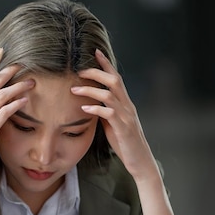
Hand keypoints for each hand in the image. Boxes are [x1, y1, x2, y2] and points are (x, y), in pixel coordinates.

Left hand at [71, 49, 156, 182]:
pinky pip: (109, 114)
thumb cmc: (125, 144)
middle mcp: (128, 107)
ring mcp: (127, 117)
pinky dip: (95, 109)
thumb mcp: (113, 124)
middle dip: (97, 72)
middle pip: (114, 81)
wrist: (141, 162)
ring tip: (74, 89)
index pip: (116, 78)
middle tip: (79, 71)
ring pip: (110, 95)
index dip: (106, 64)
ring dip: (90, 90)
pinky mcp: (123, 129)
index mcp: (126, 104)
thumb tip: (90, 104)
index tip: (95, 51)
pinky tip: (84, 109)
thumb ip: (105, 112)